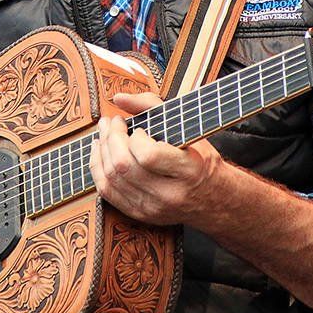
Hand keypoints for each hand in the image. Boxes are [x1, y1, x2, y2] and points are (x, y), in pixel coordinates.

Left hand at [89, 91, 223, 225]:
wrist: (214, 199)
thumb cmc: (201, 158)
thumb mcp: (187, 127)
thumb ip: (152, 105)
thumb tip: (118, 98)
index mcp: (188, 171)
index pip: (149, 156)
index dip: (135, 137)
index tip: (136, 127)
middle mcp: (170, 194)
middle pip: (124, 167)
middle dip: (111, 138)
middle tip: (112, 122)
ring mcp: (153, 208)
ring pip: (111, 179)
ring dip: (101, 150)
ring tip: (104, 133)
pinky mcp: (140, 214)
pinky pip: (107, 192)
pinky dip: (98, 169)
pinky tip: (100, 152)